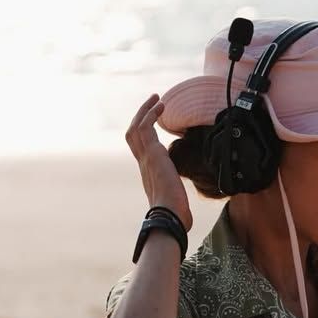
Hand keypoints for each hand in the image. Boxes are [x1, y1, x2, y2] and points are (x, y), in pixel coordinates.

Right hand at [125, 94, 192, 231]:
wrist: (169, 218)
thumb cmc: (174, 217)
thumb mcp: (175, 206)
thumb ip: (176, 206)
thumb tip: (185, 220)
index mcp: (148, 173)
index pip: (140, 148)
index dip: (144, 133)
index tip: (153, 122)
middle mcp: (143, 164)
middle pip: (133, 134)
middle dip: (141, 116)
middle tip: (153, 102)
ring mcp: (146, 158)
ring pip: (136, 127)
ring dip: (146, 111)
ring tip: (157, 98)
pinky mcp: (152, 154)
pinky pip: (145, 128)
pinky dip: (151, 114)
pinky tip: (161, 106)